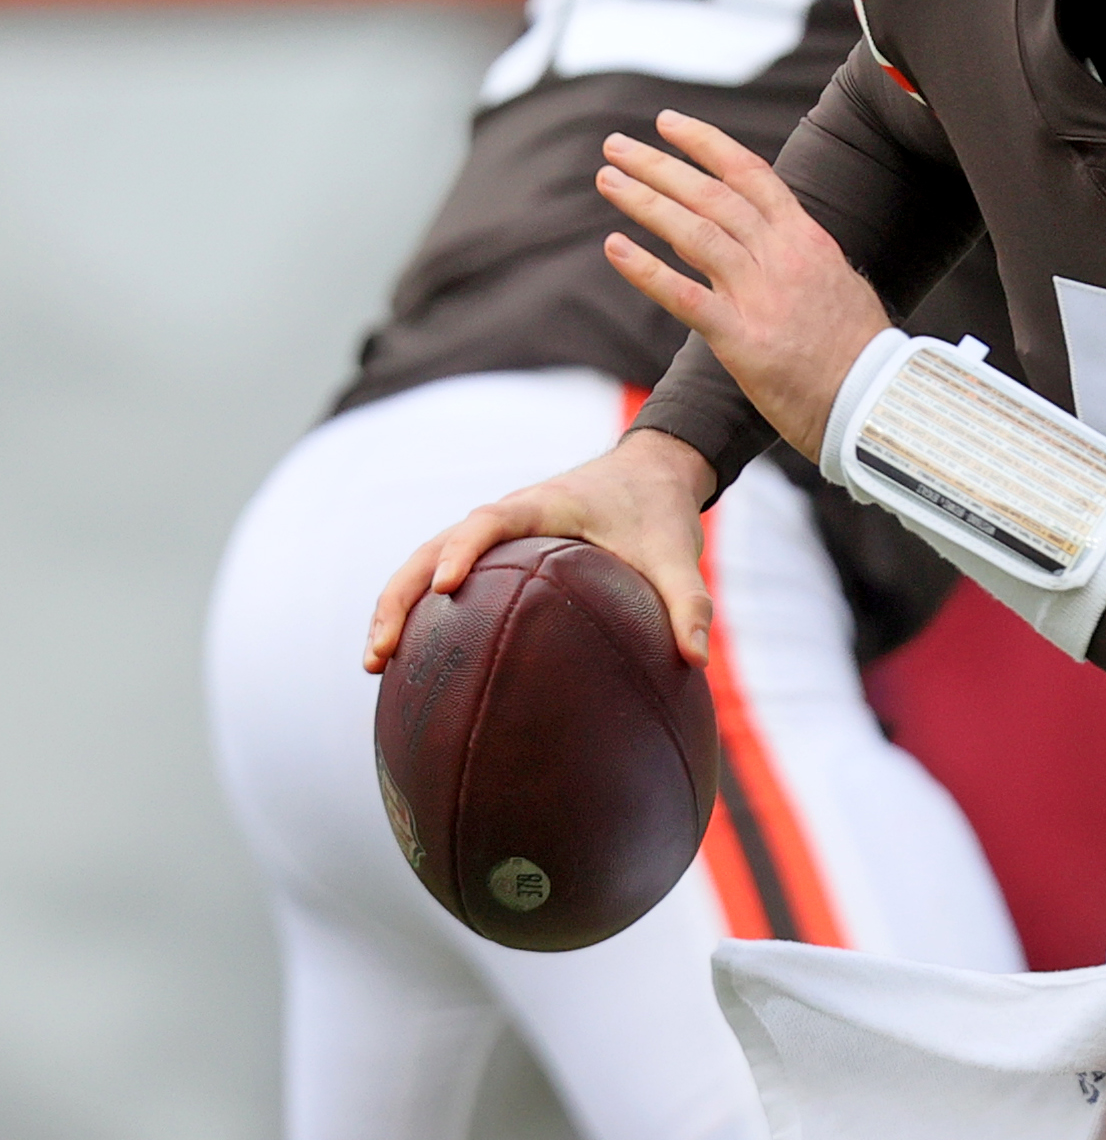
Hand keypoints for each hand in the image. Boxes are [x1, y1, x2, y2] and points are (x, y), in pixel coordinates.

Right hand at [366, 428, 718, 671]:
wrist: (652, 474)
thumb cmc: (659, 510)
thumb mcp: (679, 553)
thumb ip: (690, 602)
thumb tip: (695, 660)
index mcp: (541, 506)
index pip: (487, 522)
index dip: (461, 551)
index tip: (443, 590)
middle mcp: (505, 517)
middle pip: (431, 549)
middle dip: (399, 598)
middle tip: (379, 653)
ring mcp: (493, 536)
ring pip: (424, 564)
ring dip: (396, 608)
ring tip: (375, 665)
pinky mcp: (495, 555)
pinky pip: (445, 578)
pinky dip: (420, 613)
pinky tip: (412, 662)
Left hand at [598, 113, 890, 459]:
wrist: (874, 401)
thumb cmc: (860, 350)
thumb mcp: (839, 283)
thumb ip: (802, 256)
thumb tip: (774, 238)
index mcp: (807, 239)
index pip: (750, 174)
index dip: (705, 144)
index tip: (667, 123)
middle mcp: (782, 257)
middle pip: (711, 195)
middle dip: (659, 165)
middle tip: (616, 146)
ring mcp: (761, 296)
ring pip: (693, 233)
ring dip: (644, 201)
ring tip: (608, 180)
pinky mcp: (742, 339)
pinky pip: (684, 296)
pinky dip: (646, 270)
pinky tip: (615, 247)